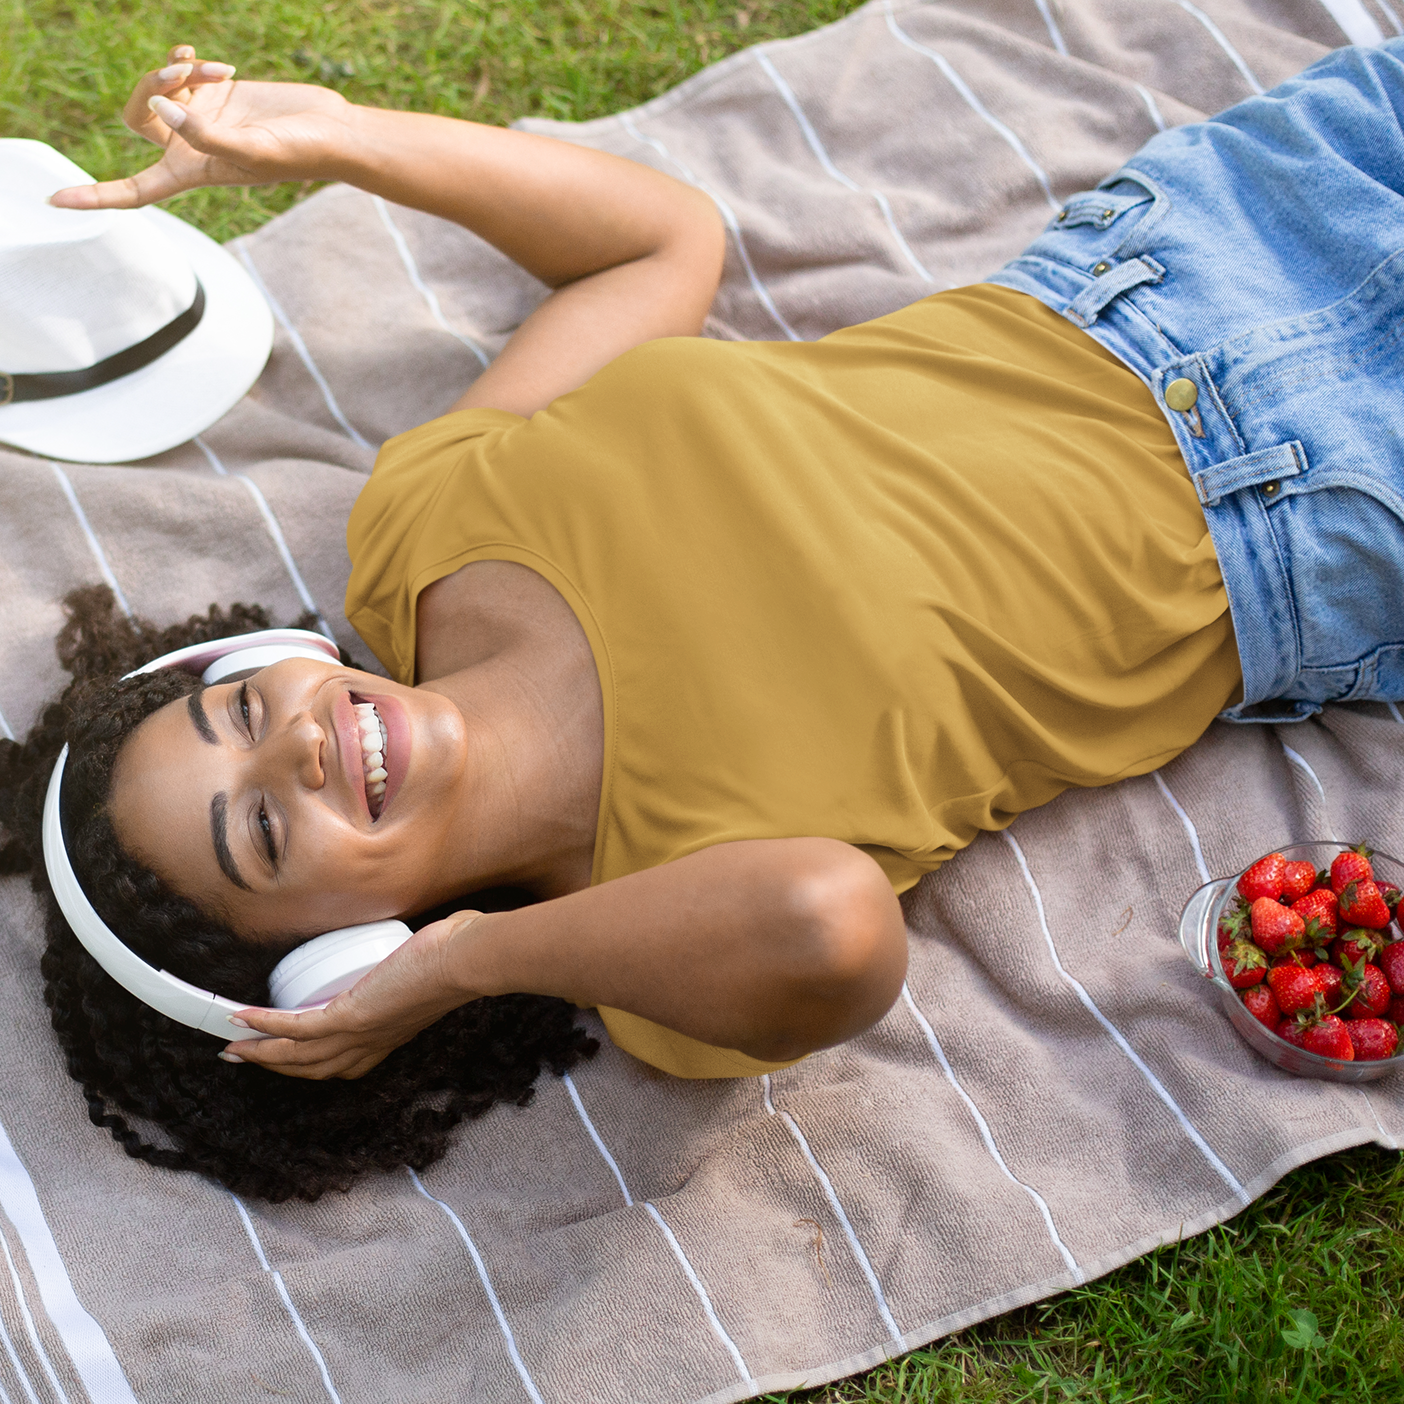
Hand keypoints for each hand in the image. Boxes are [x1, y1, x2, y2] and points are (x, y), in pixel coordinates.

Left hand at [49, 43, 352, 209]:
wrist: (330, 128)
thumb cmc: (299, 152)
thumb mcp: (251, 149)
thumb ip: (205, 133)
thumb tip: (163, 104)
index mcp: (192, 173)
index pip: (134, 190)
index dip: (94, 196)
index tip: (56, 199)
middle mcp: (190, 146)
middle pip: (137, 115)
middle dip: (149, 86)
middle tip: (179, 70)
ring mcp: (200, 117)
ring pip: (158, 87)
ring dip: (174, 68)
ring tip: (209, 66)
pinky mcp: (214, 93)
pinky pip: (178, 69)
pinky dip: (186, 59)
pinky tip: (202, 58)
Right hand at [221, 910, 487, 1080]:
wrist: (467, 960)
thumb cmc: (460, 956)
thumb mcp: (436, 965)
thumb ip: (429, 957)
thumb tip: (436, 931)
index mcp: (390, 1033)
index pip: (347, 1060)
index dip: (315, 1062)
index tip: (293, 1054)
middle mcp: (372, 1041)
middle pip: (314, 1067)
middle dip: (276, 1065)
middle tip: (243, 1056)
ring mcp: (358, 1032)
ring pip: (297, 1054)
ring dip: (260, 1051)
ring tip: (232, 1045)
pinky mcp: (349, 1016)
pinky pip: (296, 1028)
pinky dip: (265, 1025)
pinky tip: (241, 1020)